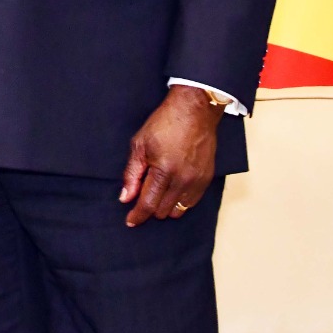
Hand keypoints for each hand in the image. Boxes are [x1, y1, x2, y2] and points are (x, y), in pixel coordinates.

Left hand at [120, 84, 220, 226]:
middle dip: (150, 208)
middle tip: (142, 195)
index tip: (131, 221)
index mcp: (164, 170)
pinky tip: (172, 190)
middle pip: (163, 211)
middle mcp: (183, 180)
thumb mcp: (139, 145)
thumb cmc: (164, 124)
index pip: (148, 204)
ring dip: (165, 206)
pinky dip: (180, 201)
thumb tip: (126, 197)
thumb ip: (132, 174)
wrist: (194, 111)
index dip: (137, 215)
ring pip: (179, 210)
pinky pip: (192, 202)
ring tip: (157, 192)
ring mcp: (197, 180)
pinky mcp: (207, 178)